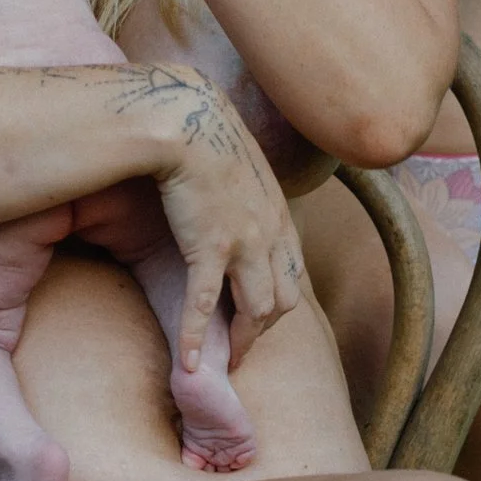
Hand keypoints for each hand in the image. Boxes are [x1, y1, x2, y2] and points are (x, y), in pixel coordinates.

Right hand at [140, 68, 306, 373]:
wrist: (187, 118)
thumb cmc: (204, 134)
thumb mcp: (240, 165)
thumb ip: (246, 192)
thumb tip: (233, 201)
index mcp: (280, 215)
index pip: (292, 275)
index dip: (276, 305)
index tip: (255, 321)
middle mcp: (273, 234)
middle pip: (285, 300)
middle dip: (264, 330)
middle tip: (240, 348)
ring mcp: (246, 243)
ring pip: (260, 309)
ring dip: (242, 341)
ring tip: (223, 361)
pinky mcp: (211, 246)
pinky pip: (207, 303)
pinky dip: (198, 337)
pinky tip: (189, 363)